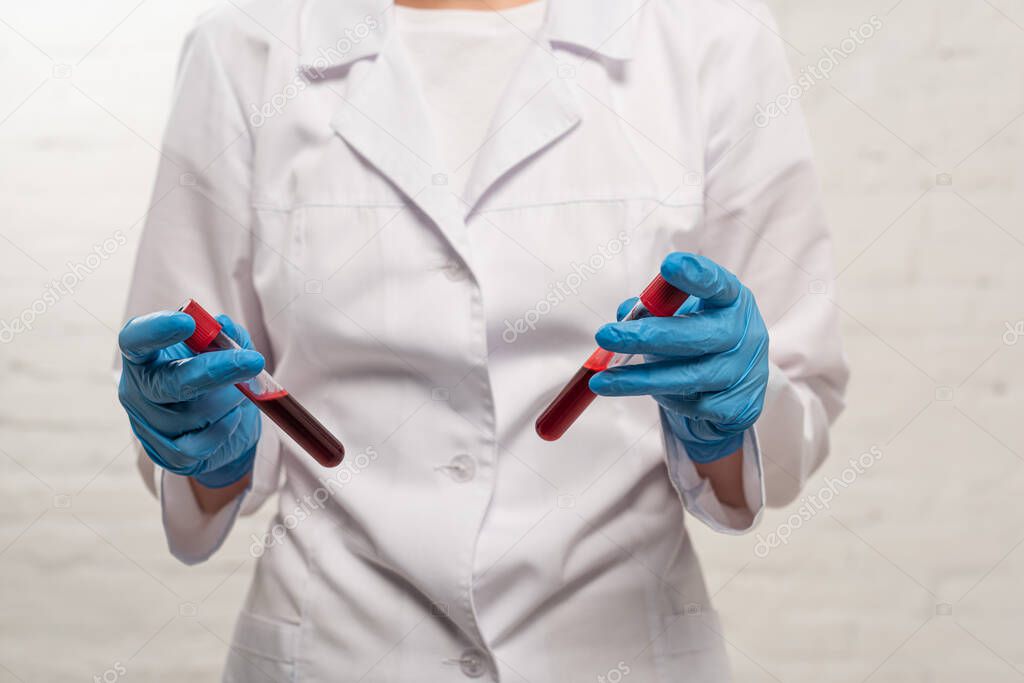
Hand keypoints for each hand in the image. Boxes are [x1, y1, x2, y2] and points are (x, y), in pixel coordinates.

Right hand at [117, 311, 264, 487]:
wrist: (216, 426)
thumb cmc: (212, 377)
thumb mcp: (220, 350)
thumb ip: (224, 335)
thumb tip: (225, 326)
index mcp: (143, 357)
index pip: (135, 340)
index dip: (156, 330)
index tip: (187, 321)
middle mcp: (138, 391)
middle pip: (169, 382)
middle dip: (214, 370)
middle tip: (253, 361)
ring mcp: (149, 426)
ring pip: (194, 415)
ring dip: (230, 400)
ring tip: (240, 392)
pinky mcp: (168, 455)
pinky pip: (201, 445)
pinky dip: (224, 428)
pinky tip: (233, 416)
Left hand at [589, 253, 769, 462]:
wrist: (734, 388)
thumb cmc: (698, 339)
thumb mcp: (680, 316)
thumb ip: (652, 309)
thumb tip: (624, 314)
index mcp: (731, 300)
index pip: (717, 284)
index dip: (695, 275)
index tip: (669, 265)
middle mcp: (745, 333)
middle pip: (697, 335)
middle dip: (647, 336)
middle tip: (606, 336)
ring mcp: (744, 371)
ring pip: (687, 376)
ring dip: (639, 379)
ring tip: (601, 381)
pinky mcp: (740, 406)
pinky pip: (692, 405)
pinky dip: (666, 399)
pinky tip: (653, 393)